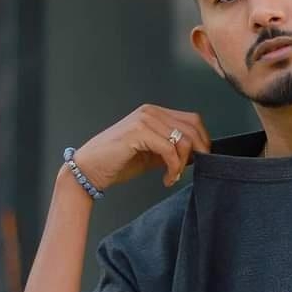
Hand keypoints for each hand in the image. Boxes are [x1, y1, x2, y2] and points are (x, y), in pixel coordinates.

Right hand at [72, 105, 211, 190]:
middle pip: (192, 127)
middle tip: (189, 171)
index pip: (192, 120)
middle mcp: (150, 112)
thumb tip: (196, 154)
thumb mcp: (152, 154)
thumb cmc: (117, 162)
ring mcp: (144, 120)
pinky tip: (166, 179)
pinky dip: (173, 168)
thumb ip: (172, 149)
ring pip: (183, 140)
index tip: (199, 160)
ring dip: (182, 164)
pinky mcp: (138, 132)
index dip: (202, 141)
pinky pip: (169, 150)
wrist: (90, 169)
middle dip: (198, 152)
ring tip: (172, 177)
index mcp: (154, 113)